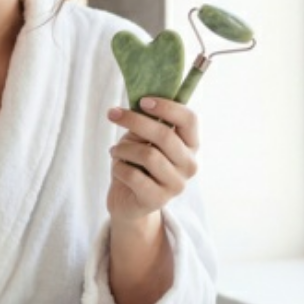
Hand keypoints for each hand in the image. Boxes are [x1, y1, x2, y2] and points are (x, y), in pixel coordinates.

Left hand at [106, 97, 199, 223]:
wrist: (128, 202)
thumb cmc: (137, 164)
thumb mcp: (142, 139)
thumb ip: (147, 124)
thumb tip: (141, 104)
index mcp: (191, 145)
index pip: (189, 120)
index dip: (167, 107)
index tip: (143, 101)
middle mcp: (189, 165)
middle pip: (165, 135)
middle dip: (135, 121)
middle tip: (113, 114)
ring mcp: (176, 184)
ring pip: (148, 155)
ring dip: (124, 148)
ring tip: (115, 150)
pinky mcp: (158, 199)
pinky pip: (134, 176)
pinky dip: (119, 167)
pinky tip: (117, 168)